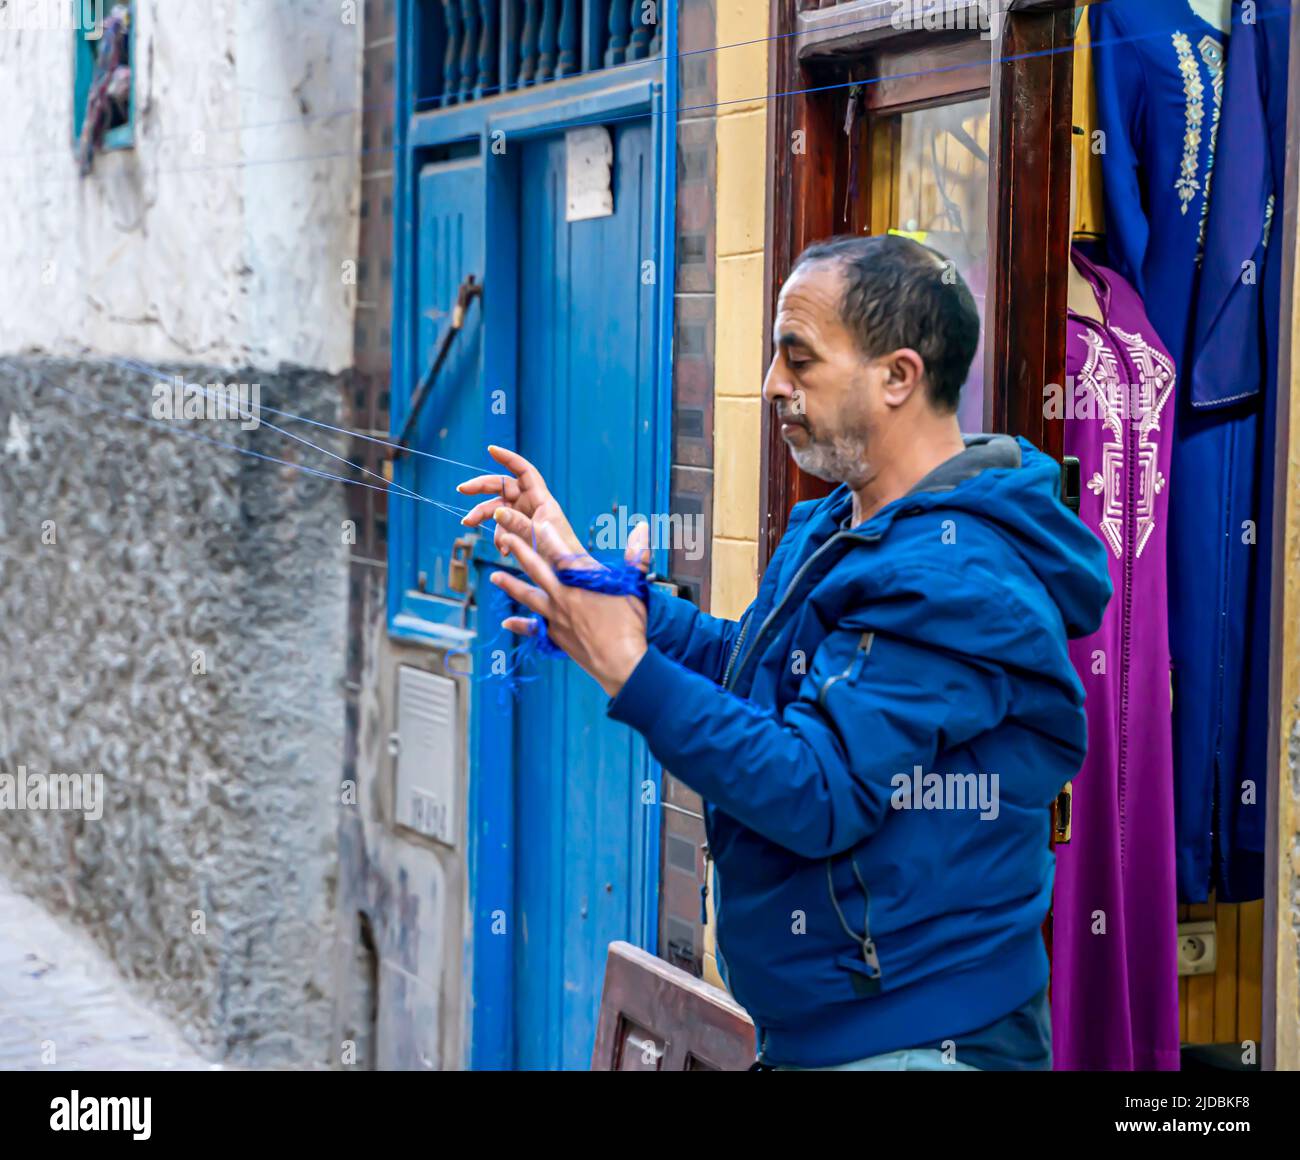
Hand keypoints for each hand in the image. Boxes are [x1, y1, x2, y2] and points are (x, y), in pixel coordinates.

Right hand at [457, 445, 582, 561]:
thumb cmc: (561, 553)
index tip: (490, 449)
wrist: (567, 576)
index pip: (524, 471)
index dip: (508, 459)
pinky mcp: (519, 533)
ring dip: (482, 516)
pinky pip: (502, 529)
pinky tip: (504, 550)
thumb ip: (517, 523)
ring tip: (468, 524)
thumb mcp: (539, 537)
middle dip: (482, 488)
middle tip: (461, 489)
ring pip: (497, 510)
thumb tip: (498, 512)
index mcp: (541, 500)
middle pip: (503, 488)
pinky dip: (499, 538)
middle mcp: (531, 505)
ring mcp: (524, 519)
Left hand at [490, 521, 651, 697]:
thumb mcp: (636, 586)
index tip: (536, 521)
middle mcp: (564, 596)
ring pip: (528, 596)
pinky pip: (533, 628)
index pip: (560, 551)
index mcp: (582, 581)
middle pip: (536, 569)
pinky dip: (520, 625)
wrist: (621, 663)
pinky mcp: (555, 635)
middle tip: (504, 537)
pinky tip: (507, 623)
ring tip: (495, 576)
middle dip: (520, 550)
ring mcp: (556, 616)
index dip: (548, 534)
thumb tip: (643, 528)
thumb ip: (636, 555)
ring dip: (510, 584)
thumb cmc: (631, 625)